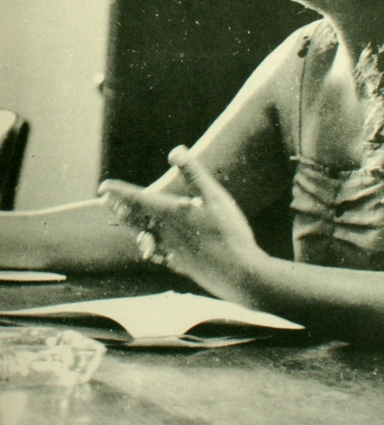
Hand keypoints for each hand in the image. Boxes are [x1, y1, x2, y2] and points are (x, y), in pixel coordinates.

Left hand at [98, 146, 262, 300]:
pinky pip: (159, 255)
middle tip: (106, 201)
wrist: (238, 273)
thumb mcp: (215, 197)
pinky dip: (150, 248)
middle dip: (120, 208)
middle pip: (136, 219)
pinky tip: (152, 250)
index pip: (138, 199)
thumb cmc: (229, 232)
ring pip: (144, 237)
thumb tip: (176, 150)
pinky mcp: (182, 265)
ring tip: (124, 221)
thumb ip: (194, 174)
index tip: (103, 186)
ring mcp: (172, 251)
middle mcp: (166, 233)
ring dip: (131, 227)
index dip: (120, 192)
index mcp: (172, 214)